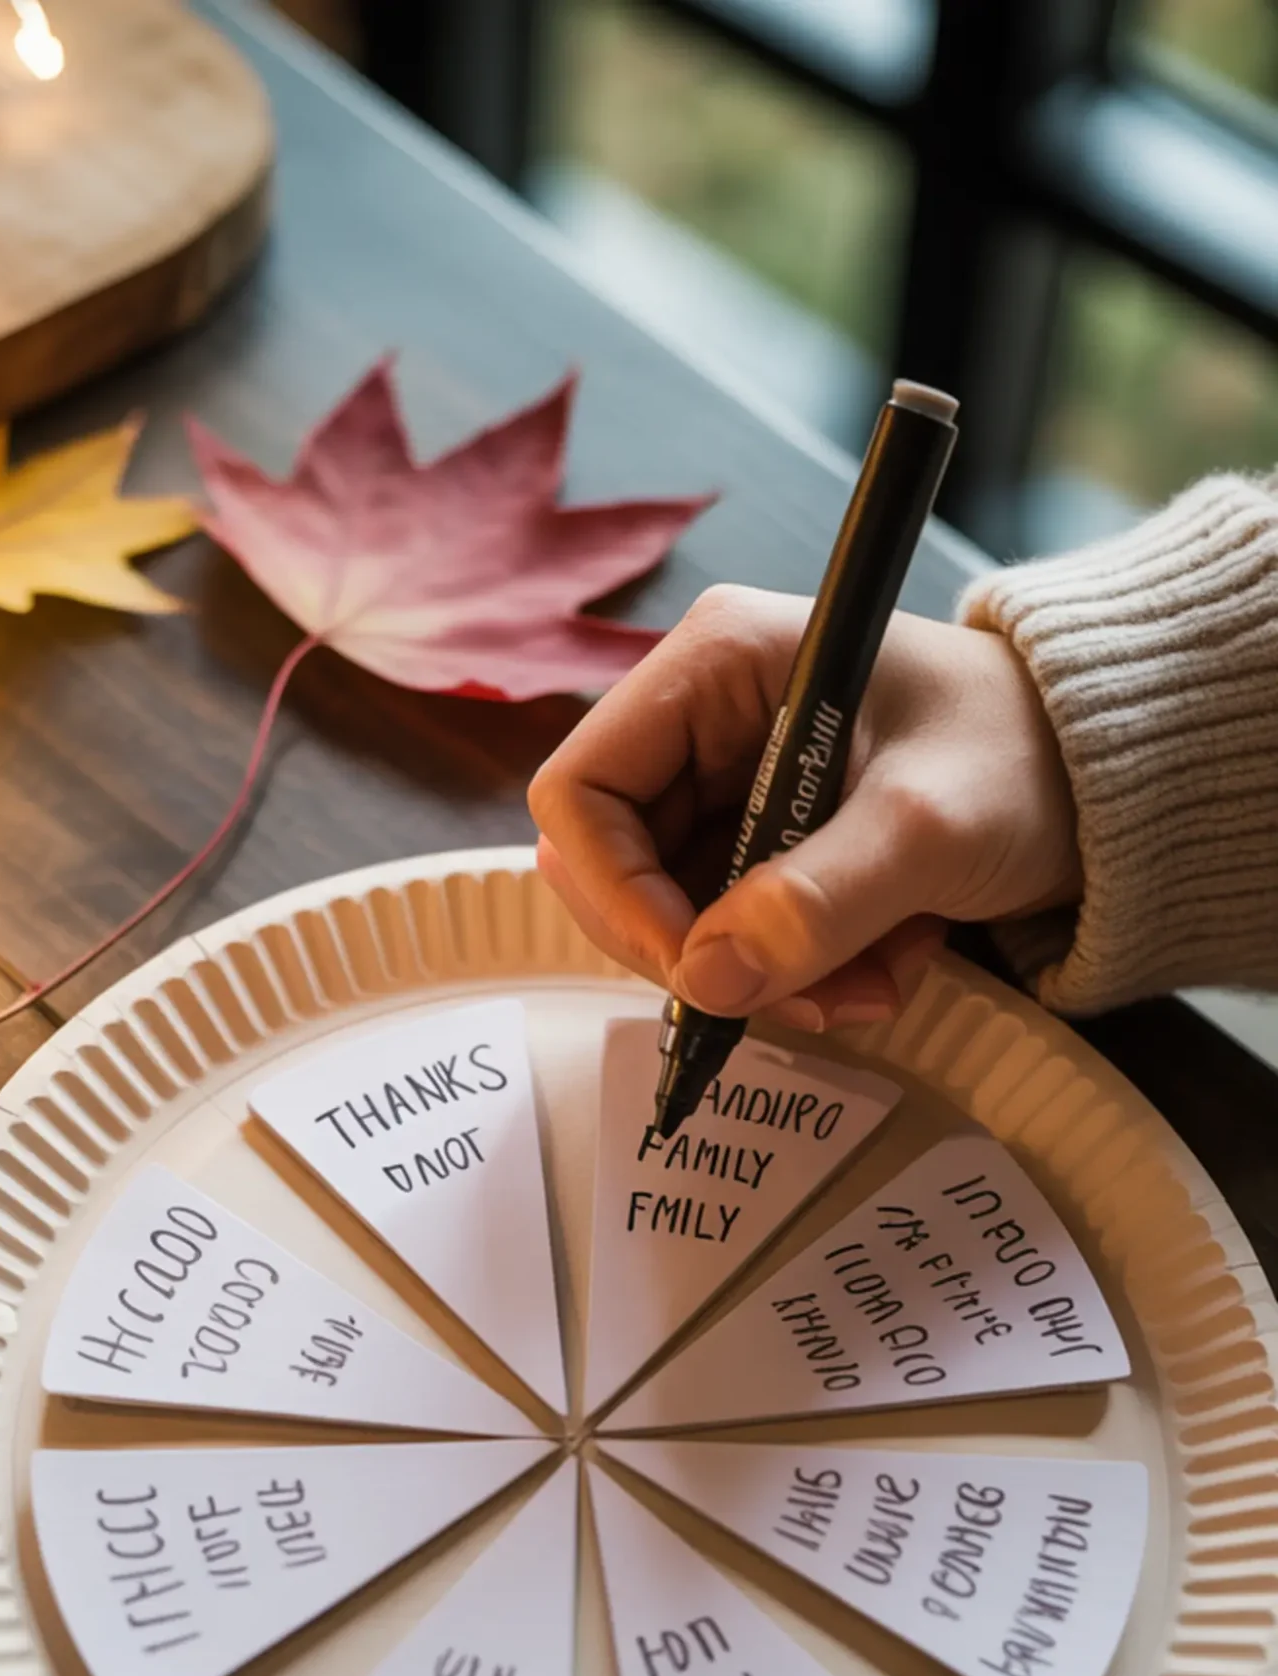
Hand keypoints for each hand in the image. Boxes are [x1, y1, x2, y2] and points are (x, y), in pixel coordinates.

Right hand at [529, 584, 1080, 1028]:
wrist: (1106, 776)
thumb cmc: (1026, 755)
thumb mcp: (929, 827)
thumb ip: (819, 901)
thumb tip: (707, 981)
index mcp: (714, 665)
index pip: (581, 792)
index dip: (614, 893)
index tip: (697, 969)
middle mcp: (702, 722)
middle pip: (617, 870)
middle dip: (706, 953)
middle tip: (799, 997)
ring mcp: (729, 787)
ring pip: (683, 921)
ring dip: (771, 976)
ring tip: (871, 983)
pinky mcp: (765, 845)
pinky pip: (740, 937)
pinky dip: (806, 972)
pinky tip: (887, 962)